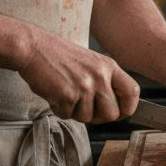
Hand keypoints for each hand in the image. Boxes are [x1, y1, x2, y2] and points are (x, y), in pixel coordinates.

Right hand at [15, 28, 140, 123]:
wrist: (32, 47)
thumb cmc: (57, 55)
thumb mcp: (89, 62)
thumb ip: (103, 81)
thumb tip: (114, 109)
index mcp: (108, 66)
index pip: (132, 92)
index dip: (128, 108)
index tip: (120, 113)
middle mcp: (100, 76)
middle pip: (112, 114)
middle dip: (97, 117)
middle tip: (82, 107)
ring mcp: (84, 86)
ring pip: (88, 118)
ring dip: (74, 112)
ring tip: (64, 93)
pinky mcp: (67, 95)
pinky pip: (67, 115)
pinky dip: (58, 109)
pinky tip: (53, 93)